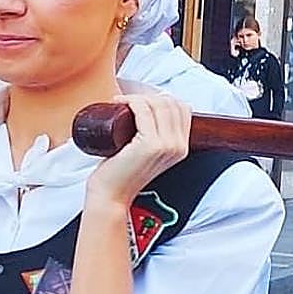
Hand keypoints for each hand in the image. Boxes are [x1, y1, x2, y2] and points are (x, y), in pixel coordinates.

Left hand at [84, 94, 190, 208]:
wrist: (110, 197)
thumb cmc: (121, 174)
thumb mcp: (149, 155)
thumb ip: (156, 141)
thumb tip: (148, 117)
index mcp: (182, 147)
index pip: (182, 108)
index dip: (162, 99)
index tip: (142, 102)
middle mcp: (179, 146)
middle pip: (171, 103)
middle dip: (149, 96)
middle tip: (127, 103)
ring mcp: (167, 145)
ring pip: (159, 104)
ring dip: (139, 97)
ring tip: (121, 103)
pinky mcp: (150, 145)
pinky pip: (144, 111)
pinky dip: (133, 101)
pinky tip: (120, 103)